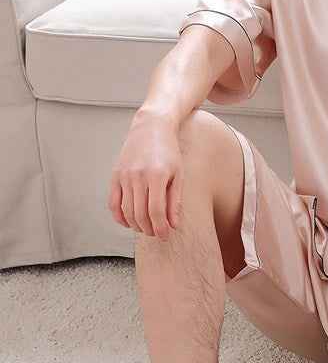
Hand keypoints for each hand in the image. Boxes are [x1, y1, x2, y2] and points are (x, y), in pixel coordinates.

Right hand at [107, 111, 183, 240]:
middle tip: (156, 233)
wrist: (151, 127)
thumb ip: (175, 200)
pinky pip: (113, 203)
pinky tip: (129, 222)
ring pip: (126, 211)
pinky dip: (119, 217)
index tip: (164, 235)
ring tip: (146, 228)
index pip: (156, 211)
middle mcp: (138, 176)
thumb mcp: (178, 173)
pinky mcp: (115, 176)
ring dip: (135, 225)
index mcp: (157, 175)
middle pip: (140, 214)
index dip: (160, 227)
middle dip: (148, 228)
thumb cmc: (169, 151)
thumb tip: (173, 225)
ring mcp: (124, 176)